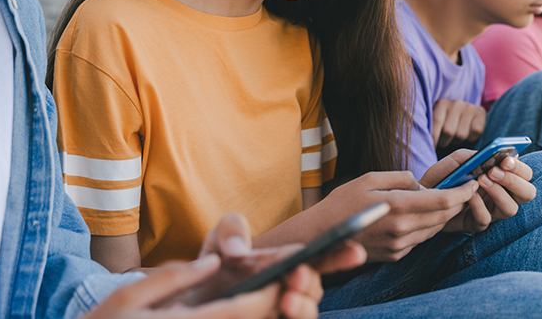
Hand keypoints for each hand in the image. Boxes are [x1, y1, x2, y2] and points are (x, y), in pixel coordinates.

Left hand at [93, 212, 364, 318]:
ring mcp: (282, 313)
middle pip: (314, 288)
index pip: (320, 259)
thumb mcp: (216, 241)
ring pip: (307, 314)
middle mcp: (289, 290)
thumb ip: (230, 230)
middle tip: (294, 277)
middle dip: (310, 283)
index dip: (340, 255)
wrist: (187, 300)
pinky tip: (278, 313)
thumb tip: (238, 251)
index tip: (354, 251)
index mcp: (284, 263)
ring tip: (285, 301)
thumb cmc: (209, 271)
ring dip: (303, 307)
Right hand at [321, 171, 475, 261]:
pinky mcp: (395, 254)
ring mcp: (399, 245)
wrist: (322, 235)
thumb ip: (400, 177)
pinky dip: (427, 226)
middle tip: (465, 187)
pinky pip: (420, 239)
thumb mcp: (370, 178)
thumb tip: (420, 183)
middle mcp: (402, 229)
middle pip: (443, 216)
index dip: (462, 192)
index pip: (442, 201)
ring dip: (444, 215)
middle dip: (458, 202)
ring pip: (434, 229)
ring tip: (448, 199)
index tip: (472, 183)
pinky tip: (423, 215)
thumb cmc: (343, 202)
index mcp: (397, 207)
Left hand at [420, 149, 534, 232]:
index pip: (525, 174)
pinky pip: (486, 219)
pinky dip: (478, 205)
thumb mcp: (458, 160)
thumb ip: (476, 156)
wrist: (422, 193)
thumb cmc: (443, 175)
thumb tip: (496, 156)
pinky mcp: (477, 223)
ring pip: (511, 209)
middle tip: (494, 172)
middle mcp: (503, 195)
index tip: (505, 160)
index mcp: (503, 177)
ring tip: (480, 181)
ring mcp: (492, 211)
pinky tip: (467, 196)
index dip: (520, 168)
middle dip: (513, 181)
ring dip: (498, 193)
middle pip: (527, 193)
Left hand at [432, 99, 485, 147]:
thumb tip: (427, 148)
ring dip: (457, 141)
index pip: (436, 122)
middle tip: (444, 142)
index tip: (432, 148)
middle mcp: (455, 103)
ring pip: (461, 134)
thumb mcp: (438, 123)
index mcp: (441, 104)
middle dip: (445, 142)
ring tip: (455, 138)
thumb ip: (432, 130)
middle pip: (448, 131)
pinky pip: (475, 132)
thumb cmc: (447, 123)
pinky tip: (468, 134)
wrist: (467, 114)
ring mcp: (469, 107)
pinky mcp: (481, 113)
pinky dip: (471, 138)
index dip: (433, 138)